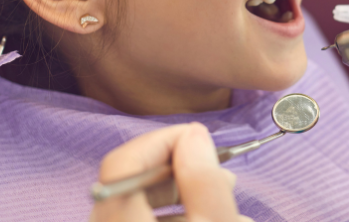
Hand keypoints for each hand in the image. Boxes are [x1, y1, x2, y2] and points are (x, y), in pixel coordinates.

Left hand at [89, 123, 250, 221]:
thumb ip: (204, 181)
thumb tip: (194, 136)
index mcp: (120, 220)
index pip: (121, 163)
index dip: (162, 142)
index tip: (200, 140)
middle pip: (130, 185)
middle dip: (181, 173)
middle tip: (223, 177)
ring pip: (140, 208)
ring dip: (186, 200)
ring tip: (228, 210)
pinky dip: (178, 219)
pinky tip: (209, 220)